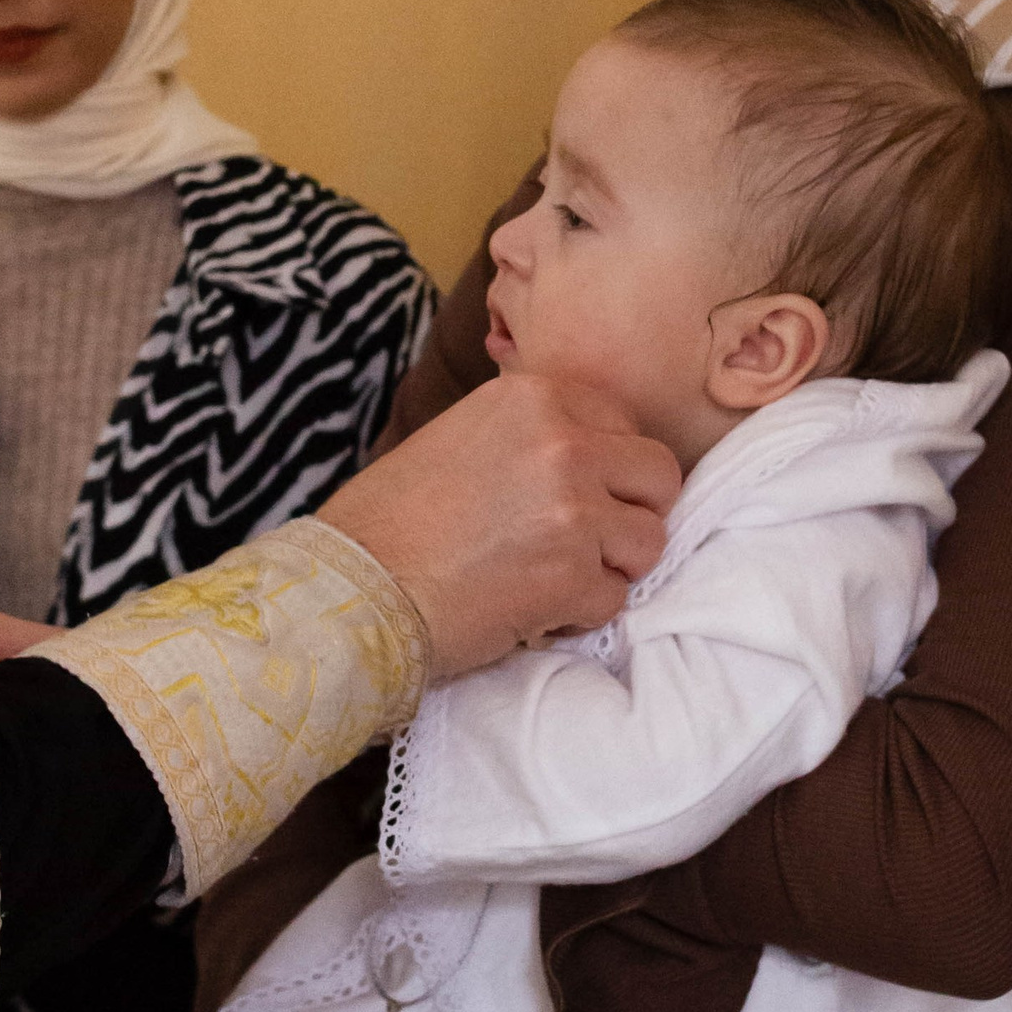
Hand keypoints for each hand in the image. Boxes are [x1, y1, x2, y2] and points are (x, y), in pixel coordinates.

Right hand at [317, 374, 676, 679]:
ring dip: (609, 568)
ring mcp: (574, 510)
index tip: (583, 496)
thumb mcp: (462, 437)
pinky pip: (615, 599)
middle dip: (631, 515)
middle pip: (658, 478)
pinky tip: (532, 607)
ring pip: (648, 542)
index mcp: (534, 398)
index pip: (627, 425)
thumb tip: (597, 452)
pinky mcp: (573, 575)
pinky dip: (579, 613)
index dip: (612, 470)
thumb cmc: (393, 520)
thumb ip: (533, 434)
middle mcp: (563, 443)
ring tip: (553, 577)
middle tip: (587, 542)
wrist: (353, 587)